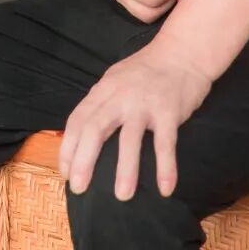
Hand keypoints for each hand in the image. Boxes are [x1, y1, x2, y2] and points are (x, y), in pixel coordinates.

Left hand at [58, 41, 211, 199]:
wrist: (182, 52)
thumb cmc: (146, 72)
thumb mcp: (115, 81)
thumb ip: (101, 104)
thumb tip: (83, 138)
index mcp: (103, 90)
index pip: (78, 120)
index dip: (68, 148)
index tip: (65, 174)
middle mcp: (119, 96)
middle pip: (95, 129)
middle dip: (84, 160)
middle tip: (79, 189)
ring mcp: (144, 104)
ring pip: (129, 139)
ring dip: (125, 170)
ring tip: (122, 197)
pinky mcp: (169, 111)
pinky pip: (165, 143)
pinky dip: (165, 167)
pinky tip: (165, 189)